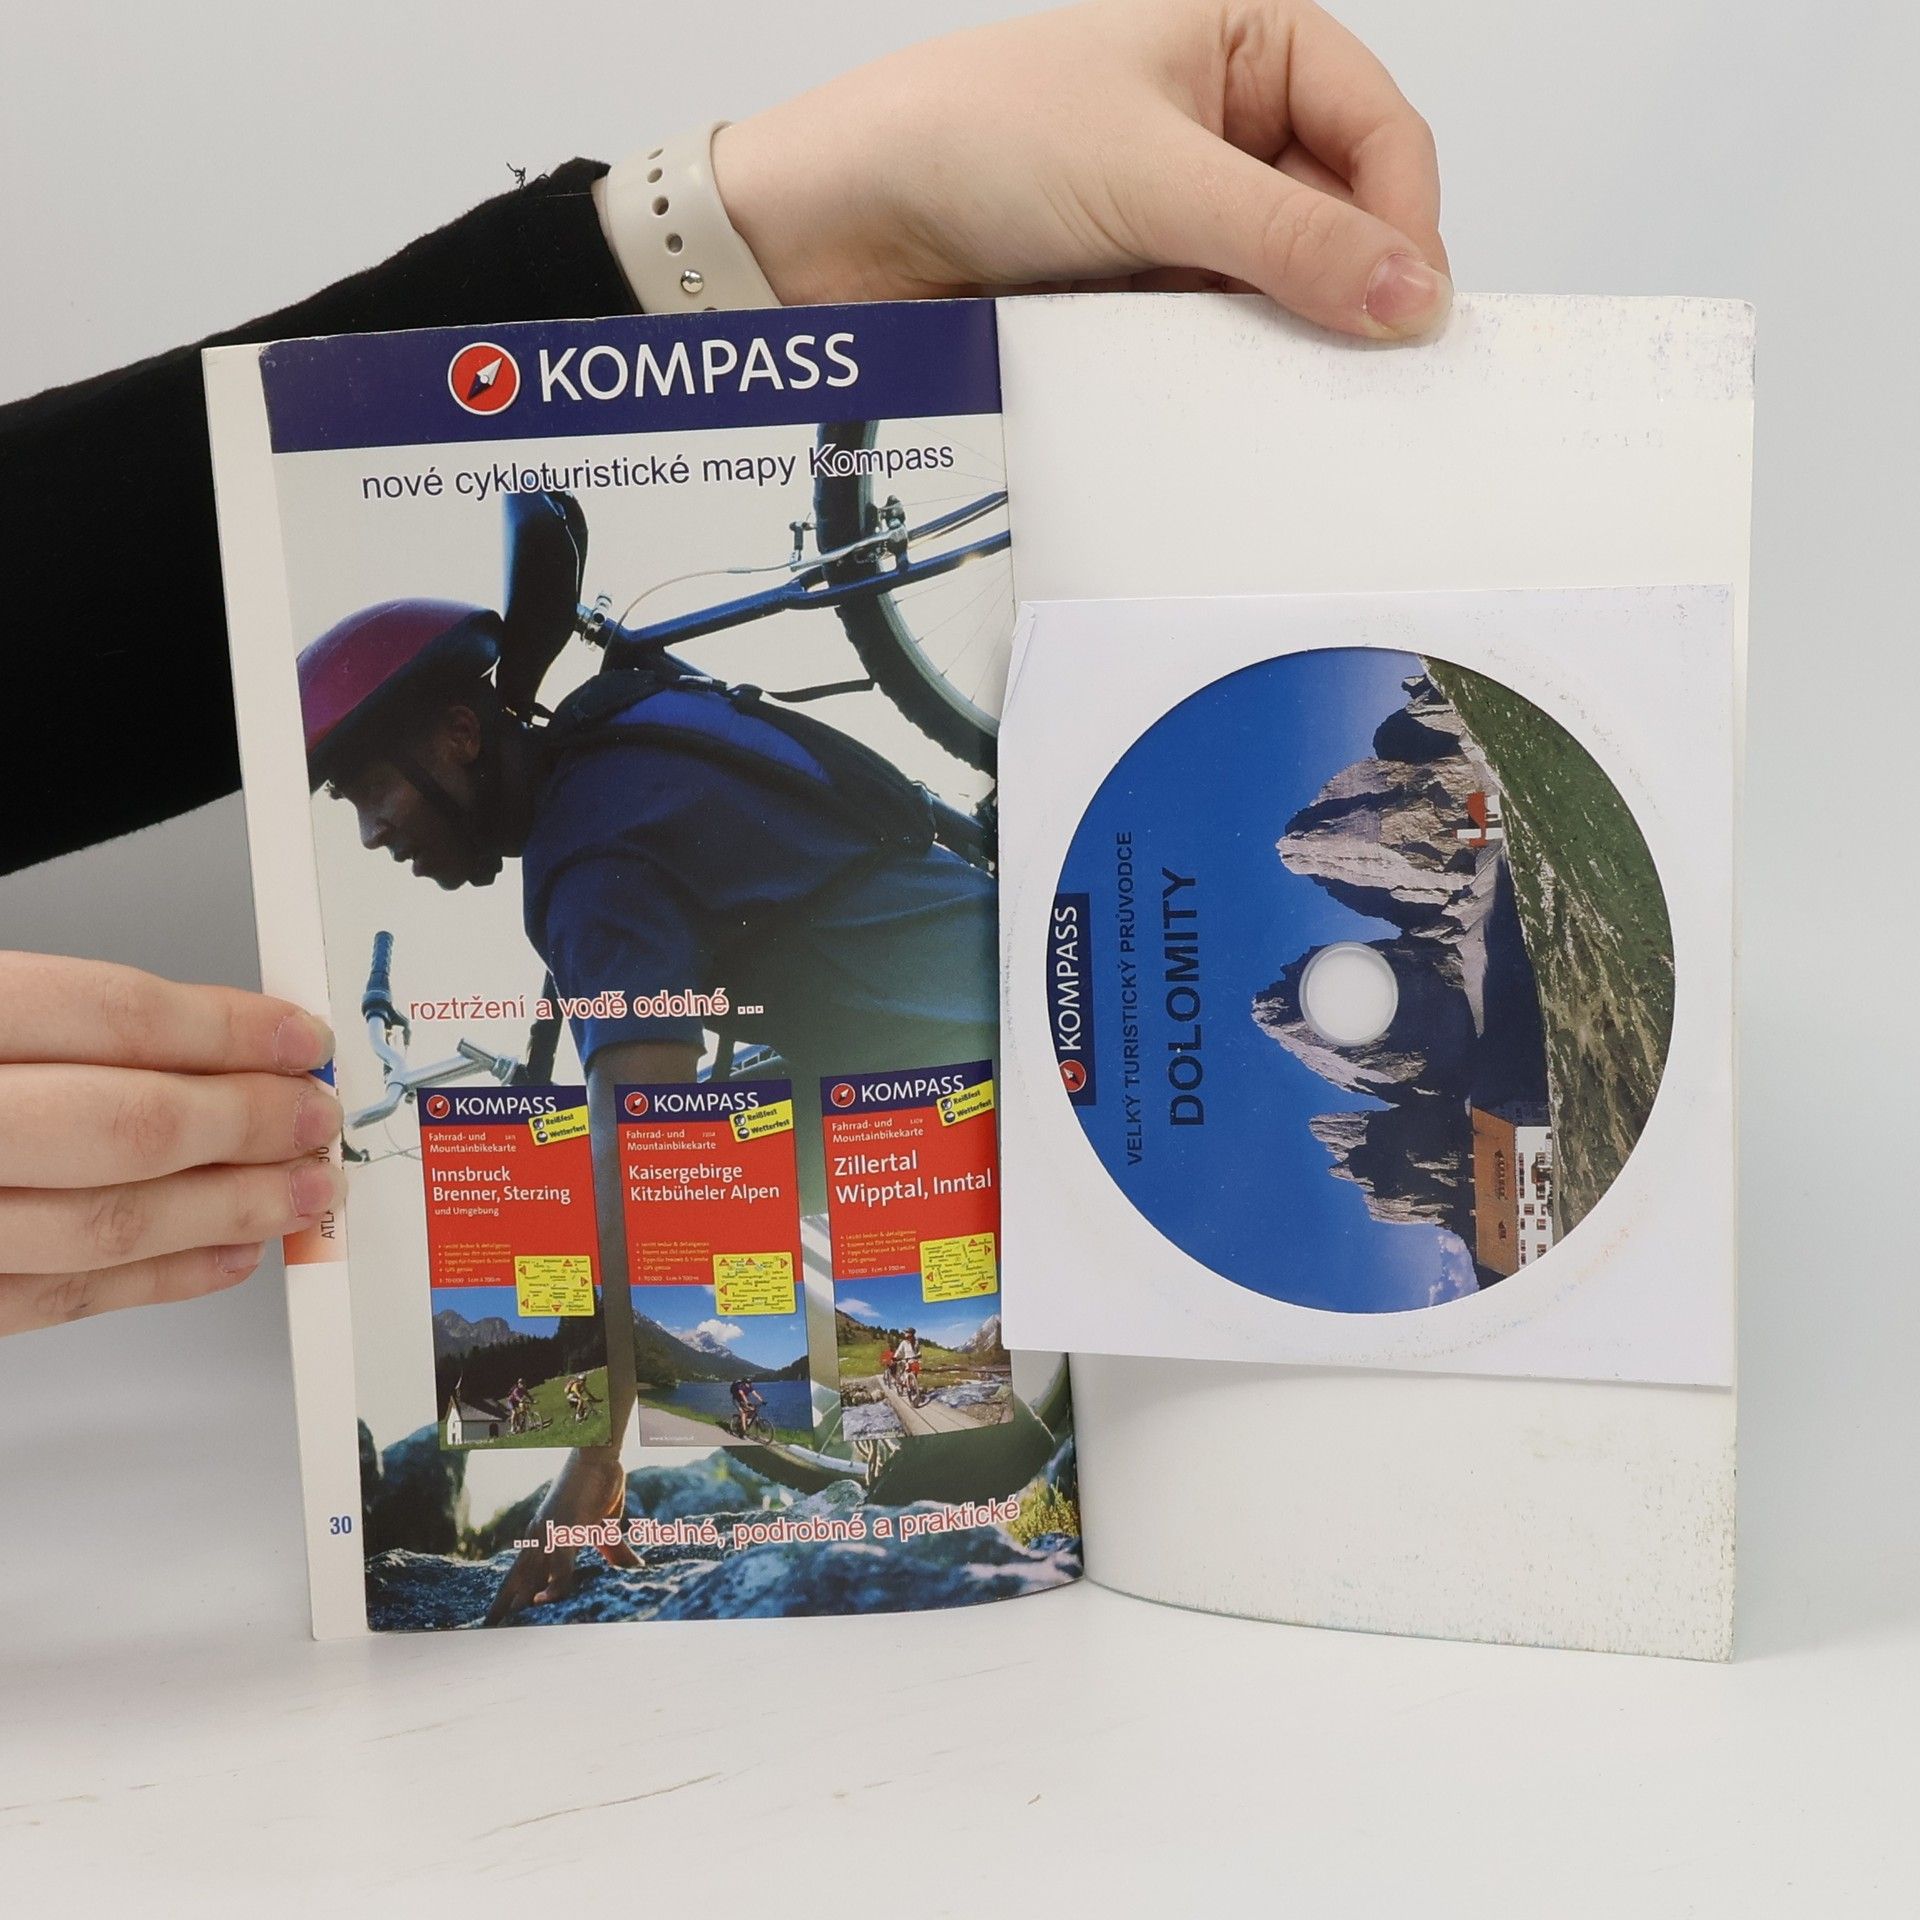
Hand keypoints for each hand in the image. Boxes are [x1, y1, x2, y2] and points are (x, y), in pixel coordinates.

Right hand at [0, 953, 341, 1336]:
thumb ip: (51, 1018)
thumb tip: (211, 1034)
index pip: (109, 1016)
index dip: (226, 1028)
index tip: (297, 1036)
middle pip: (123, 1126)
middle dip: (247, 1126)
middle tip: (315, 1119)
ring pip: (99, 1227)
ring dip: (224, 1211)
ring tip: (298, 1190)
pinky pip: (50, 1299)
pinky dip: (154, 1281)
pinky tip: (225, 1255)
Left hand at [486, 1445, 636, 1622]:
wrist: (598, 1454)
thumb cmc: (601, 1483)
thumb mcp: (607, 1524)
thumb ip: (614, 1549)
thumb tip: (635, 1567)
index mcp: (543, 1533)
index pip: (521, 1569)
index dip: (510, 1592)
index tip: (498, 1615)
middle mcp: (540, 1535)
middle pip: (517, 1577)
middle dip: (503, 1604)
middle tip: (487, 1630)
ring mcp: (550, 1532)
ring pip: (530, 1574)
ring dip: (518, 1602)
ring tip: (503, 1628)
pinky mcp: (567, 1529)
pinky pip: (560, 1564)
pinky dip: (552, 1584)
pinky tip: (542, 1601)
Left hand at [715, 0, 1447, 339]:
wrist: (837, 227)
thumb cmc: (966, 137)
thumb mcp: (1152, 175)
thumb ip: (1288, 240)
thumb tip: (1409, 292)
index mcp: (1246, 44)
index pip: (1379, 131)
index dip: (1405, 220)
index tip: (1410, 310)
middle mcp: (1223, 128)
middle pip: (1341, 219)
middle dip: (1349, 290)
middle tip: (1362, 369)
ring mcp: (1183, 217)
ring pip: (1281, 290)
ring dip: (1283, 338)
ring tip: (1280, 381)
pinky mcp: (1143, 294)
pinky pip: (1217, 339)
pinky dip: (1224, 370)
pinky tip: (1219, 394)